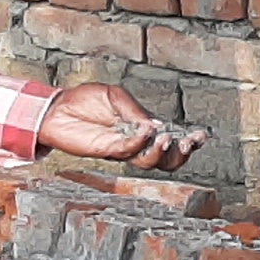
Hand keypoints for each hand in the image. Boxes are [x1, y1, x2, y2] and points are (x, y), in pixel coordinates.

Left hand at [39, 84, 201, 168]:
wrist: (57, 108)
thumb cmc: (84, 101)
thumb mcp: (116, 97)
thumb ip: (136, 112)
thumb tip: (156, 126)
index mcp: (142, 128)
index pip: (171, 140)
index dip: (189, 140)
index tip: (202, 136)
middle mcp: (135, 142)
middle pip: (166, 160)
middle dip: (182, 153)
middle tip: (190, 142)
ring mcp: (122, 149)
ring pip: (150, 162)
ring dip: (162, 152)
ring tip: (165, 138)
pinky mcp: (106, 151)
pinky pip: (129, 151)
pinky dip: (140, 141)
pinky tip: (146, 130)